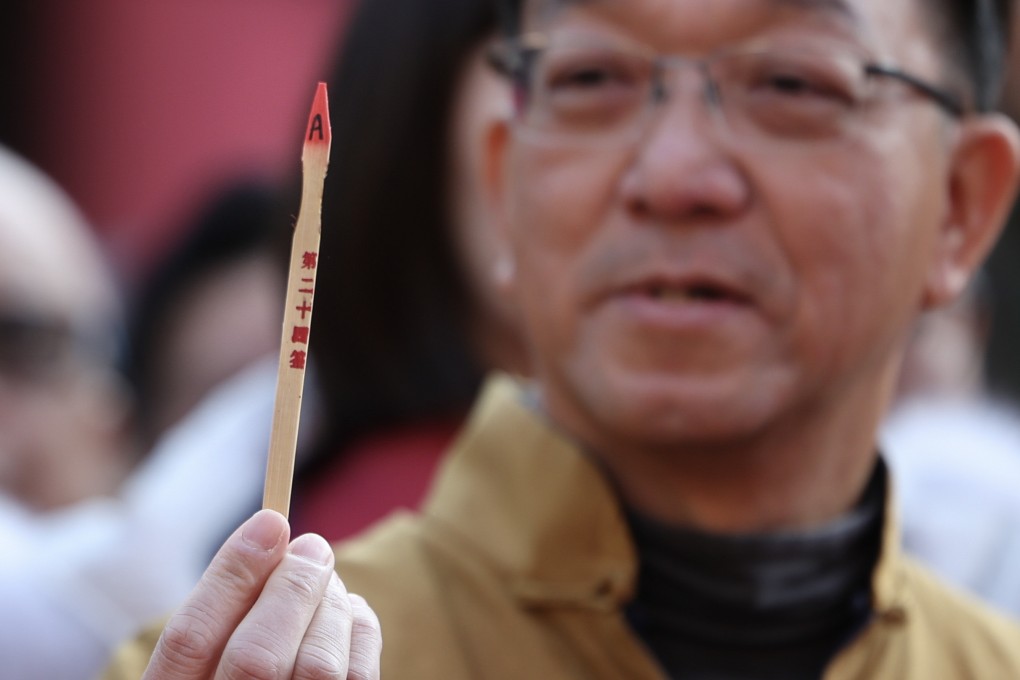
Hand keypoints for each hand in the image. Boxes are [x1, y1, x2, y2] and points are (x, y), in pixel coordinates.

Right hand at [143, 509, 380, 678]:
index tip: (270, 520)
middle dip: (293, 588)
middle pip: (256, 659)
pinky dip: (358, 630)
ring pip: (317, 667)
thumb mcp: (209, 645)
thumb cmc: (234, 665)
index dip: (233, 574)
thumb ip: (227, 602)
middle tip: (313, 545)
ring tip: (326, 582)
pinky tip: (347, 612)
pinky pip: (359, 677)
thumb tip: (274, 529)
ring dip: (331, 607)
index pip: (190, 638)